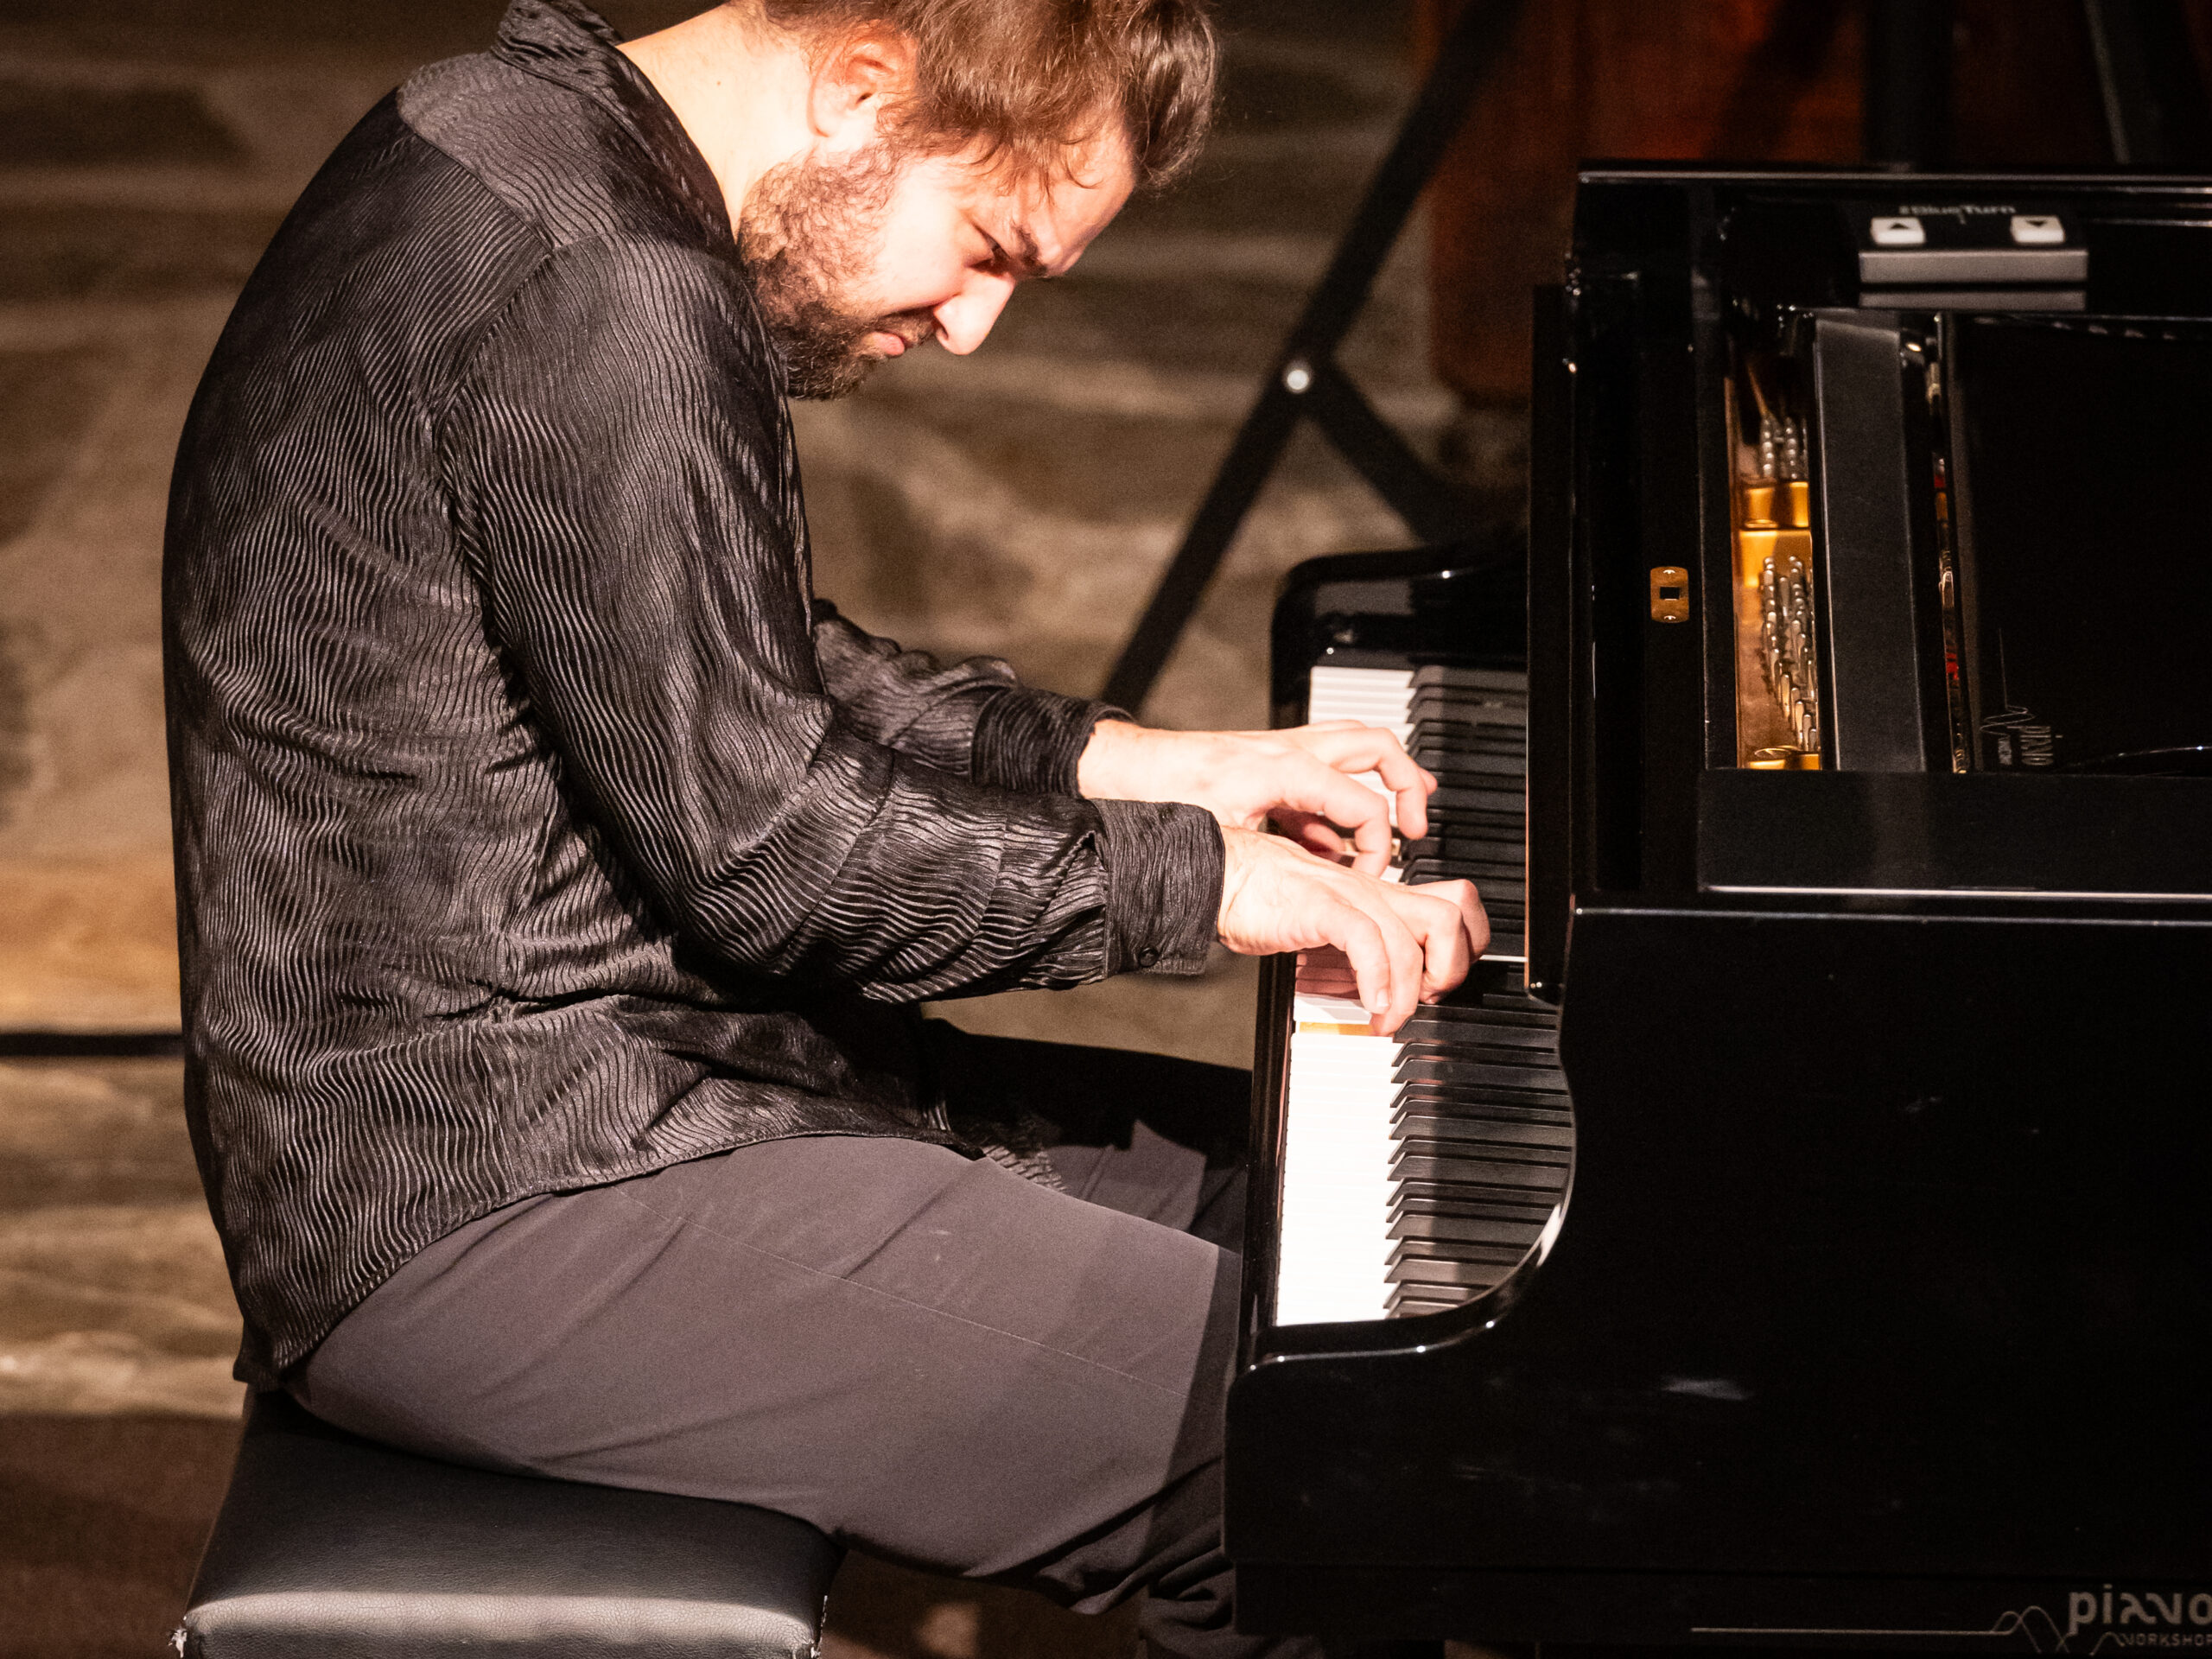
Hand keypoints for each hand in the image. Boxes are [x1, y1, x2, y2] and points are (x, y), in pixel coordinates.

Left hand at [1077, 719, 1435, 876]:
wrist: (1127, 769)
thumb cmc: (1167, 793)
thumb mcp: (1225, 833)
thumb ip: (1279, 853)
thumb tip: (1317, 881)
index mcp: (1288, 768)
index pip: (1363, 804)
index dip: (1378, 845)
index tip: (1373, 875)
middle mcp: (1293, 749)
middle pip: (1379, 748)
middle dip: (1409, 786)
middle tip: (1417, 826)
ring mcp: (1285, 748)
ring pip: (1358, 746)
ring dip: (1387, 776)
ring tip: (1407, 813)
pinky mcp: (1272, 760)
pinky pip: (1325, 768)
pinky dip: (1342, 797)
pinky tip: (1333, 838)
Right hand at [1216, 827, 1486, 1035]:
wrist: (1218, 876)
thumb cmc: (1262, 898)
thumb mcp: (1327, 923)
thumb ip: (1359, 944)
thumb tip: (1383, 985)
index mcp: (1380, 892)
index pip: (1455, 901)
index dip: (1464, 945)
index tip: (1440, 981)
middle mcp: (1374, 890)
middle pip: (1453, 913)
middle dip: (1453, 966)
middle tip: (1427, 998)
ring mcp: (1350, 895)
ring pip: (1412, 938)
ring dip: (1410, 992)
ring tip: (1388, 1019)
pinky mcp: (1322, 907)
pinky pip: (1368, 942)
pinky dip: (1378, 981)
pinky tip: (1372, 1006)